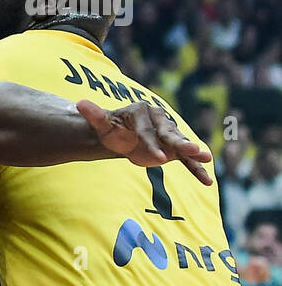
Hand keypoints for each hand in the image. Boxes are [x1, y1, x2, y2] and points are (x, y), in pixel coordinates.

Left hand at [76, 100, 210, 184]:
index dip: (151, 144)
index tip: (157, 158)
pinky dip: (196, 169)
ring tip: (206, 158)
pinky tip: (207, 181)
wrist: (122, 137)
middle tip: (191, 150)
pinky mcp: (175, 149)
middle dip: (179, 143)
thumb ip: (94, 116)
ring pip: (181, 144)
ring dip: (193, 151)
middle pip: (169, 133)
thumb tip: (80, 104)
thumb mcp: (102, 125)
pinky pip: (186, 160)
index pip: (146, 131)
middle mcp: (159, 120)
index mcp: (142, 112)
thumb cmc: (111, 129)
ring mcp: (169, 134)